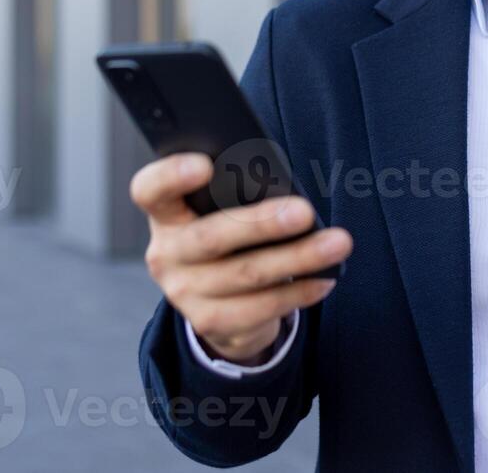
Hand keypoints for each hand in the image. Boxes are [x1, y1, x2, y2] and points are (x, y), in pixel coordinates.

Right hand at [131, 152, 351, 363]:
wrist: (215, 299)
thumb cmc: (227, 233)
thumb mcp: (219, 211)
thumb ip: (235, 195)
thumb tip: (283, 191)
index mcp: (165, 213)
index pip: (150, 190)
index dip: (171, 176)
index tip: (205, 164)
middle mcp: (166, 253)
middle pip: (210, 237)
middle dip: (262, 224)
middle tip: (305, 211)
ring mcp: (184, 292)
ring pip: (246, 274)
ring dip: (298, 258)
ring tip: (337, 243)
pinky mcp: (210, 322)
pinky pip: (260, 308)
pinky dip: (297, 292)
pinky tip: (324, 278)